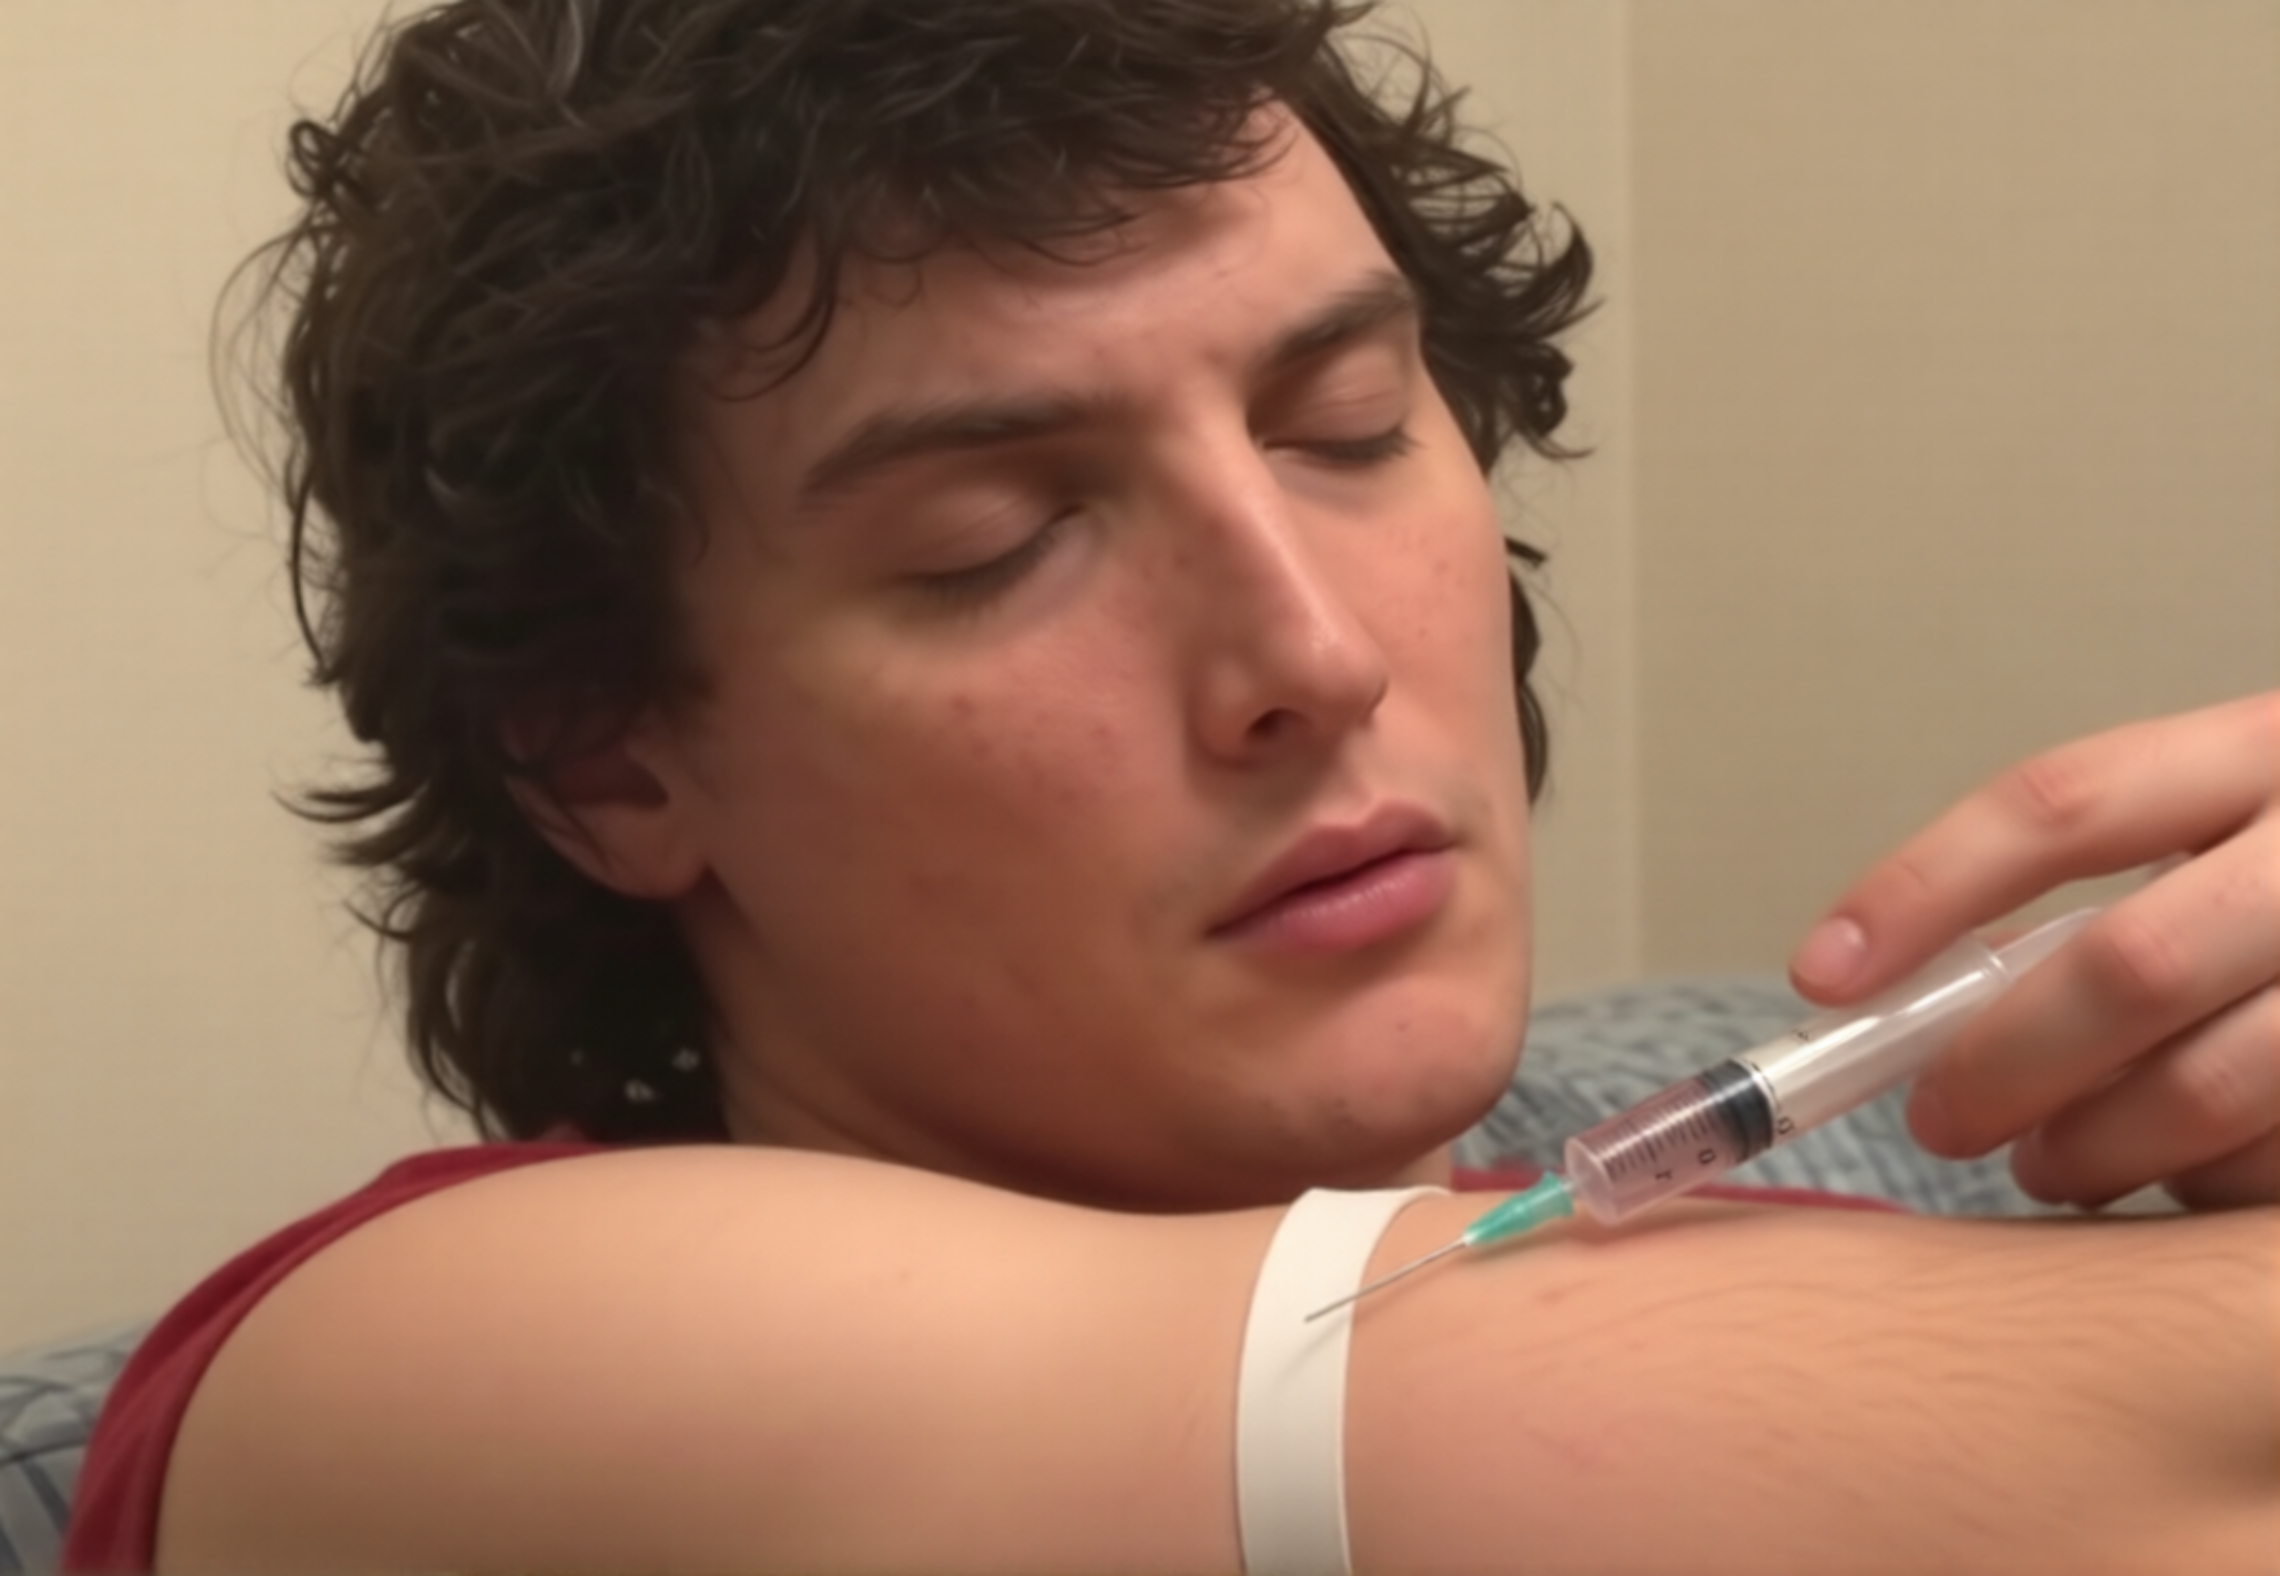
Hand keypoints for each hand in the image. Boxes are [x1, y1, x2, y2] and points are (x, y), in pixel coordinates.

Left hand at [1787, 693, 2278, 1209]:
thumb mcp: (2237, 833)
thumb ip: (2106, 890)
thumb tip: (1907, 998)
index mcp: (2270, 750)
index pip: (2063, 803)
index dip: (1924, 888)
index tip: (1823, 975)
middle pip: (2130, 963)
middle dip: (2004, 1062)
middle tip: (1940, 1118)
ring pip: (2219, 1084)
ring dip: (2102, 1148)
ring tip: (2052, 1165)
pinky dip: (2216, 1186)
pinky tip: (2189, 1181)